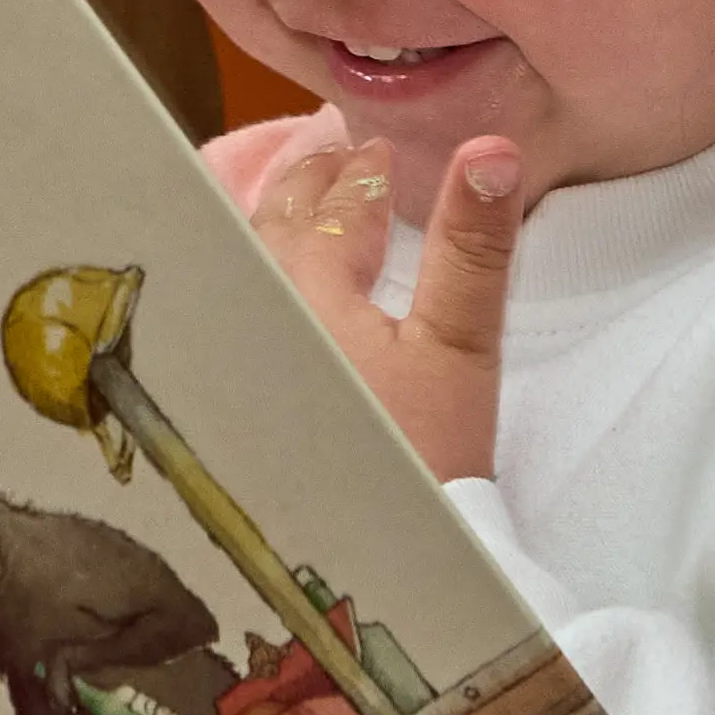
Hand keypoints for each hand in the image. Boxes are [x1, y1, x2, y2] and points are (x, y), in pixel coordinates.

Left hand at [250, 124, 526, 483]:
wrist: (369, 566)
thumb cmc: (421, 456)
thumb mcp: (458, 350)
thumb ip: (472, 247)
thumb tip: (491, 149)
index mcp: (310, 286)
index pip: (338, 208)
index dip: (361, 174)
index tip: (373, 151)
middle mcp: (255, 309)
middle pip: (276, 228)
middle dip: (307, 189)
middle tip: (331, 161)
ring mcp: (232, 357)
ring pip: (243, 268)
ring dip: (272, 230)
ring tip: (294, 211)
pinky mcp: (223, 403)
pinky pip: (225, 315)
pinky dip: (246, 283)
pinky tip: (257, 300)